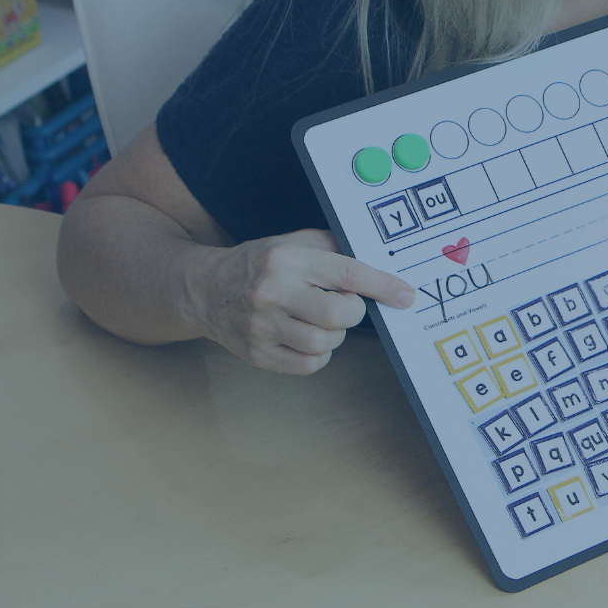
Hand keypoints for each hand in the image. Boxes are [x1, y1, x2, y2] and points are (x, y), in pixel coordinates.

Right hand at [189, 229, 414, 374]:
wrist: (203, 289)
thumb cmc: (258, 264)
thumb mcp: (292, 242)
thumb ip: (333, 248)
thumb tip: (377, 261)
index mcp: (285, 260)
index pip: (347, 274)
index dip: (382, 287)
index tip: (405, 296)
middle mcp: (271, 292)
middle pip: (339, 315)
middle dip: (353, 312)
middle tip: (344, 305)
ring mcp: (261, 327)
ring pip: (326, 343)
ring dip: (334, 333)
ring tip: (317, 319)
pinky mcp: (257, 354)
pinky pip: (309, 365)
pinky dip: (318, 355)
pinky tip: (305, 336)